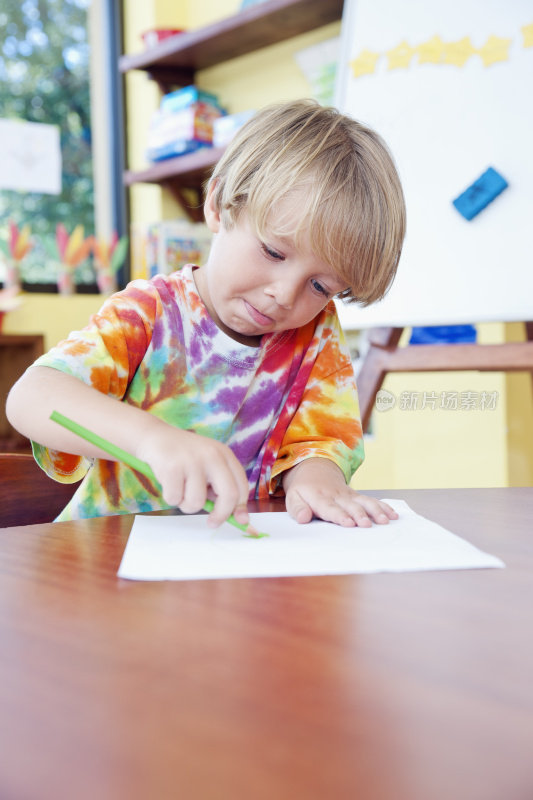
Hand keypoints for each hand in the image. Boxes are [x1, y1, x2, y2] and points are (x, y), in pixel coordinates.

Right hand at [136, 421, 250, 528]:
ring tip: (179, 490)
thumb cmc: (183, 457)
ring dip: (186, 504)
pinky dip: (170, 497)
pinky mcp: (172, 467)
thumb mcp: (207, 466)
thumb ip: (219, 487)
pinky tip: (168, 482)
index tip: (238, 520)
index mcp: (224, 454)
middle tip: (212, 523)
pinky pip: (175, 499)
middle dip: (221, 515)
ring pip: (197, 502)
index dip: (241, 507)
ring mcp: (192, 461)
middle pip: (229, 495)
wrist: (154, 436)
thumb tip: (237, 517)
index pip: (241, 486)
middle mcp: (212, 455)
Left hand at [282, 458, 397, 527]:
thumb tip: (303, 518)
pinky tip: (393, 515)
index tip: (349, 523)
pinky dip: (383, 507)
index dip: (340, 516)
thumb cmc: (303, 490)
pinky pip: (371, 501)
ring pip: (364, 502)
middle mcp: (337, 496)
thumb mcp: (293, 497)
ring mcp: (349, 495)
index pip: (330, 508)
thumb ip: (297, 508)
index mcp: (319, 497)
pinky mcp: (357, 496)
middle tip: (367, 525)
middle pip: (350, 506)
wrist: (315, 471)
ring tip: (385, 521)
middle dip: (360, 515)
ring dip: (375, 511)